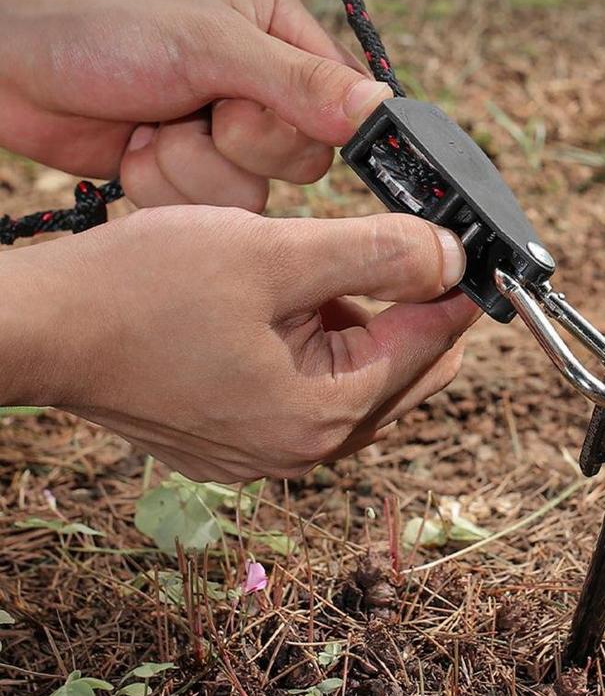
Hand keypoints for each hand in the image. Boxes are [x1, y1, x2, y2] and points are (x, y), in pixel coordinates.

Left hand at [0, 0, 391, 209]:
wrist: (9, 62)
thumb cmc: (101, 27)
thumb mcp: (210, 45)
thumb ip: (298, 81)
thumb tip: (379, 107)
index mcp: (279, 36)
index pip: (342, 103)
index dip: (313, 126)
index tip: (268, 124)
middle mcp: (262, 89)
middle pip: (304, 160)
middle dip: (240, 146)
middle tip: (199, 111)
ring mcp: (224, 136)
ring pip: (257, 198)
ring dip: (195, 170)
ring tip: (154, 127)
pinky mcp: (190, 175)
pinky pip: (211, 213)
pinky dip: (167, 189)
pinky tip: (136, 150)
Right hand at [2, 208, 478, 482]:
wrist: (42, 328)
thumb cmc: (142, 289)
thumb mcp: (275, 255)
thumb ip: (376, 255)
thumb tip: (451, 258)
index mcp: (322, 414)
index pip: (428, 348)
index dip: (456, 290)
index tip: (469, 248)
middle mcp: (301, 448)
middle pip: (401, 372)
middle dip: (412, 307)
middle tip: (405, 246)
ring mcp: (267, 449)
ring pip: (357, 379)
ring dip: (361, 322)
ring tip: (325, 267)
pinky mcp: (238, 437)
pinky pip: (312, 388)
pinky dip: (321, 342)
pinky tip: (291, 301)